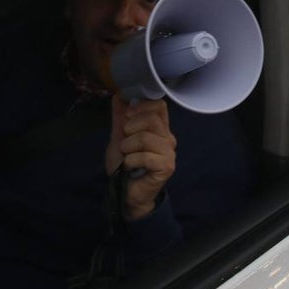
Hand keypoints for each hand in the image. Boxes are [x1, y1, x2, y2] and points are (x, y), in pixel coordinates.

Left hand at [105, 97, 176, 220]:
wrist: (125, 193)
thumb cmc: (124, 166)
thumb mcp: (118, 138)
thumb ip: (120, 118)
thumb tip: (119, 95)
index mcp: (159, 128)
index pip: (159, 105)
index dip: (141, 107)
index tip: (127, 116)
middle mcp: (168, 138)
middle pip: (152, 119)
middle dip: (130, 129)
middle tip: (125, 143)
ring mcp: (169, 152)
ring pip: (146, 137)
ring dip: (128, 147)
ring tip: (127, 156)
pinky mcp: (167, 166)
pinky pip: (145, 155)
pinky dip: (131, 161)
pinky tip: (130, 167)